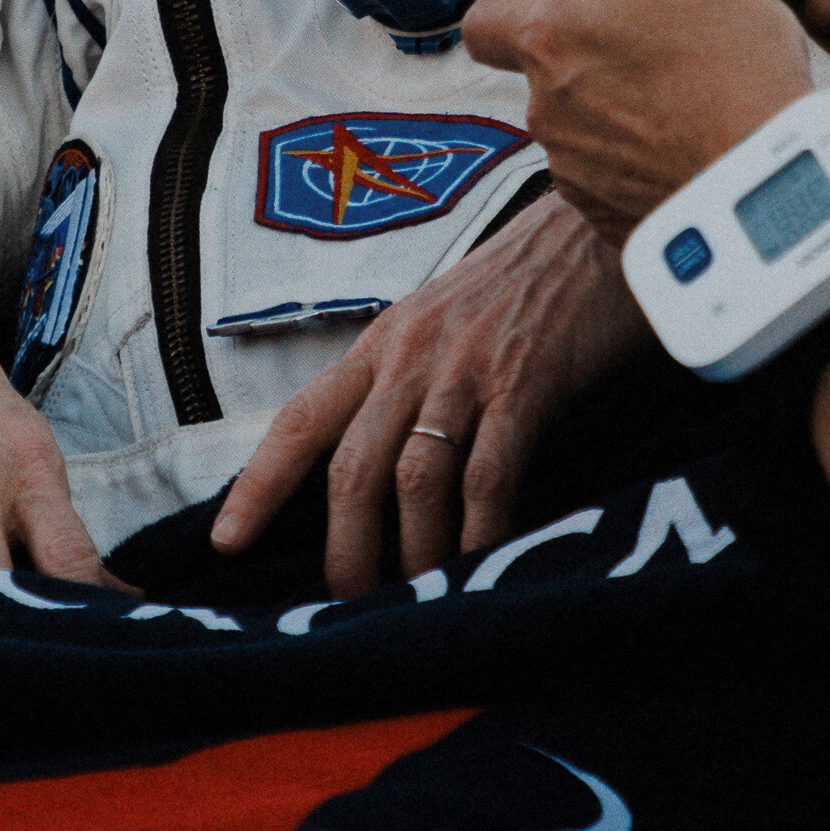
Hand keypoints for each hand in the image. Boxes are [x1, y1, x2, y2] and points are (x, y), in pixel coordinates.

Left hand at [210, 190, 648, 597]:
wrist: (602, 223)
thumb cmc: (523, 286)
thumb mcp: (442, 324)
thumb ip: (407, 387)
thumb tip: (379, 478)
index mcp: (382, 343)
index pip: (300, 420)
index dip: (258, 485)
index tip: (227, 542)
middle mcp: (411, 354)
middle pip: (353, 466)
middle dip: (345, 549)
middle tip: (350, 606)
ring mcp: (469, 367)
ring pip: (415, 478)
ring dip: (414, 552)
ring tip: (417, 601)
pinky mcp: (529, 380)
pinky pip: (491, 471)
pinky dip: (482, 529)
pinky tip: (482, 566)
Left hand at [461, 0, 816, 244]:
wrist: (770, 189)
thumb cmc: (729, 70)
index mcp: (545, 40)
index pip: (486, 16)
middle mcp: (543, 110)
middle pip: (538, 68)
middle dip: (584, 49)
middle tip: (656, 33)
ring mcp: (576, 171)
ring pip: (577, 122)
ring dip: (614, 102)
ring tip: (686, 88)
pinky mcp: (611, 218)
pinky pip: (612, 175)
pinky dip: (640, 155)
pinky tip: (692, 138)